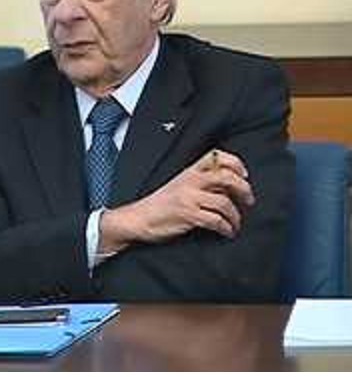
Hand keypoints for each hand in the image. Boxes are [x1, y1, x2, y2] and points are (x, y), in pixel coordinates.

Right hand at [99, 150, 255, 254]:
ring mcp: (189, 198)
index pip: (216, 156)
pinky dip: (226, 228)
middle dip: (244, 189)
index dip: (235, 163)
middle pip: (226, 177)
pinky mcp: (188, 215)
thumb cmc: (161, 204)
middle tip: (249, 201)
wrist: (139, 218)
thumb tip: (229, 188)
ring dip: (236, 216)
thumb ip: (201, 183)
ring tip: (236, 224)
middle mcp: (190, 181)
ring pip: (224, 202)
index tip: (244, 175)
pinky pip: (216, 221)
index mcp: (189, 171)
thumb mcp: (180, 185)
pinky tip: (227, 232)